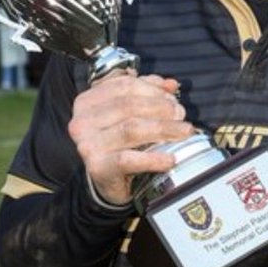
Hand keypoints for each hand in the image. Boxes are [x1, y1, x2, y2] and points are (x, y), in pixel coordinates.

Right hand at [68, 71, 192, 206]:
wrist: (107, 181)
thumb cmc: (118, 144)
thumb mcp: (128, 115)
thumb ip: (147, 94)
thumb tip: (171, 84)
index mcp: (87, 102)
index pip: (123, 86)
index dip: (152, 89)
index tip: (173, 98)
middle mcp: (82, 121)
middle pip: (128, 106)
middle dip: (160, 108)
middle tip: (181, 114)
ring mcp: (88, 145)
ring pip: (131, 129)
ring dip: (163, 128)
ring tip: (184, 131)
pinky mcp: (97, 167)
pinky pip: (129, 159)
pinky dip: (153, 158)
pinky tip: (170, 159)